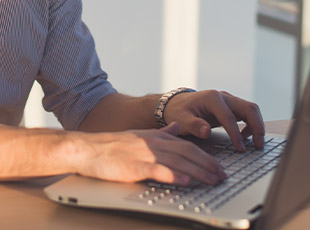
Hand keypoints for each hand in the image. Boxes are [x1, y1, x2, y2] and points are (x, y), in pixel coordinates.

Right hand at [71, 123, 226, 185]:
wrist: (86, 148)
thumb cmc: (110, 146)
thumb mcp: (139, 135)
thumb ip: (160, 133)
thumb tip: (175, 128)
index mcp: (155, 137)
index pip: (187, 145)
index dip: (206, 156)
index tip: (219, 167)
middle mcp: (153, 143)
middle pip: (188, 152)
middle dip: (209, 164)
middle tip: (223, 176)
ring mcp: (144, 154)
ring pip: (178, 161)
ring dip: (199, 171)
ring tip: (213, 180)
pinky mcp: (135, 166)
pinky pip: (159, 170)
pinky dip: (174, 175)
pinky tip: (187, 181)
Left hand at [163, 90, 264, 150]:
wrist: (175, 104)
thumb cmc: (177, 111)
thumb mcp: (180, 119)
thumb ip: (193, 125)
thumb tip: (206, 131)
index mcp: (211, 98)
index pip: (229, 116)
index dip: (236, 133)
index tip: (240, 148)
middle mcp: (223, 96)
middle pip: (248, 108)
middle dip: (257, 126)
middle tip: (259, 145)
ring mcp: (228, 101)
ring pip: (251, 109)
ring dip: (257, 125)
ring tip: (256, 143)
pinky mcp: (230, 107)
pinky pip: (246, 114)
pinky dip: (251, 125)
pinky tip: (245, 138)